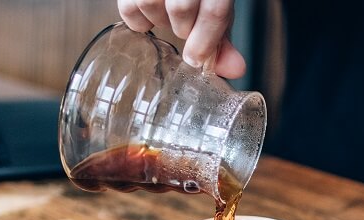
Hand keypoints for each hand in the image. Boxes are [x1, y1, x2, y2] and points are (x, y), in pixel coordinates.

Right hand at [117, 0, 244, 78]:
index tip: (196, 59)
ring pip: (150, 3)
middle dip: (183, 29)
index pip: (213, 11)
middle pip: (180, 9)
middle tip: (185, 28)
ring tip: (168, 17)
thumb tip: (234, 69)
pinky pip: (128, 8)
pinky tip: (149, 16)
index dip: (205, 40)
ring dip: (160, 20)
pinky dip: (138, 20)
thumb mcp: (216, 7)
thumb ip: (221, 37)